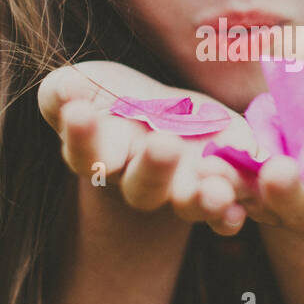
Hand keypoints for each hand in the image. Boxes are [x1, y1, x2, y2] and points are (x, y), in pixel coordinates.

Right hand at [37, 60, 255, 235]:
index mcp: (99, 155)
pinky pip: (224, 212)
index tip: (79, 112)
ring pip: (188, 203)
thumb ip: (64, 92)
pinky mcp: (220, 185)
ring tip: (216, 192)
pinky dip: (230, 215)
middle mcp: (139, 181)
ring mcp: (180, 189)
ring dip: (201, 200)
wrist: (162, 115)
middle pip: (142, 187)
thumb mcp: (79, 88)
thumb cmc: (110, 100)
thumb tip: (66, 91)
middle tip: (164, 145)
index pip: (83, 151)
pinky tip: (240, 209)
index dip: (80, 135)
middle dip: (153, 169)